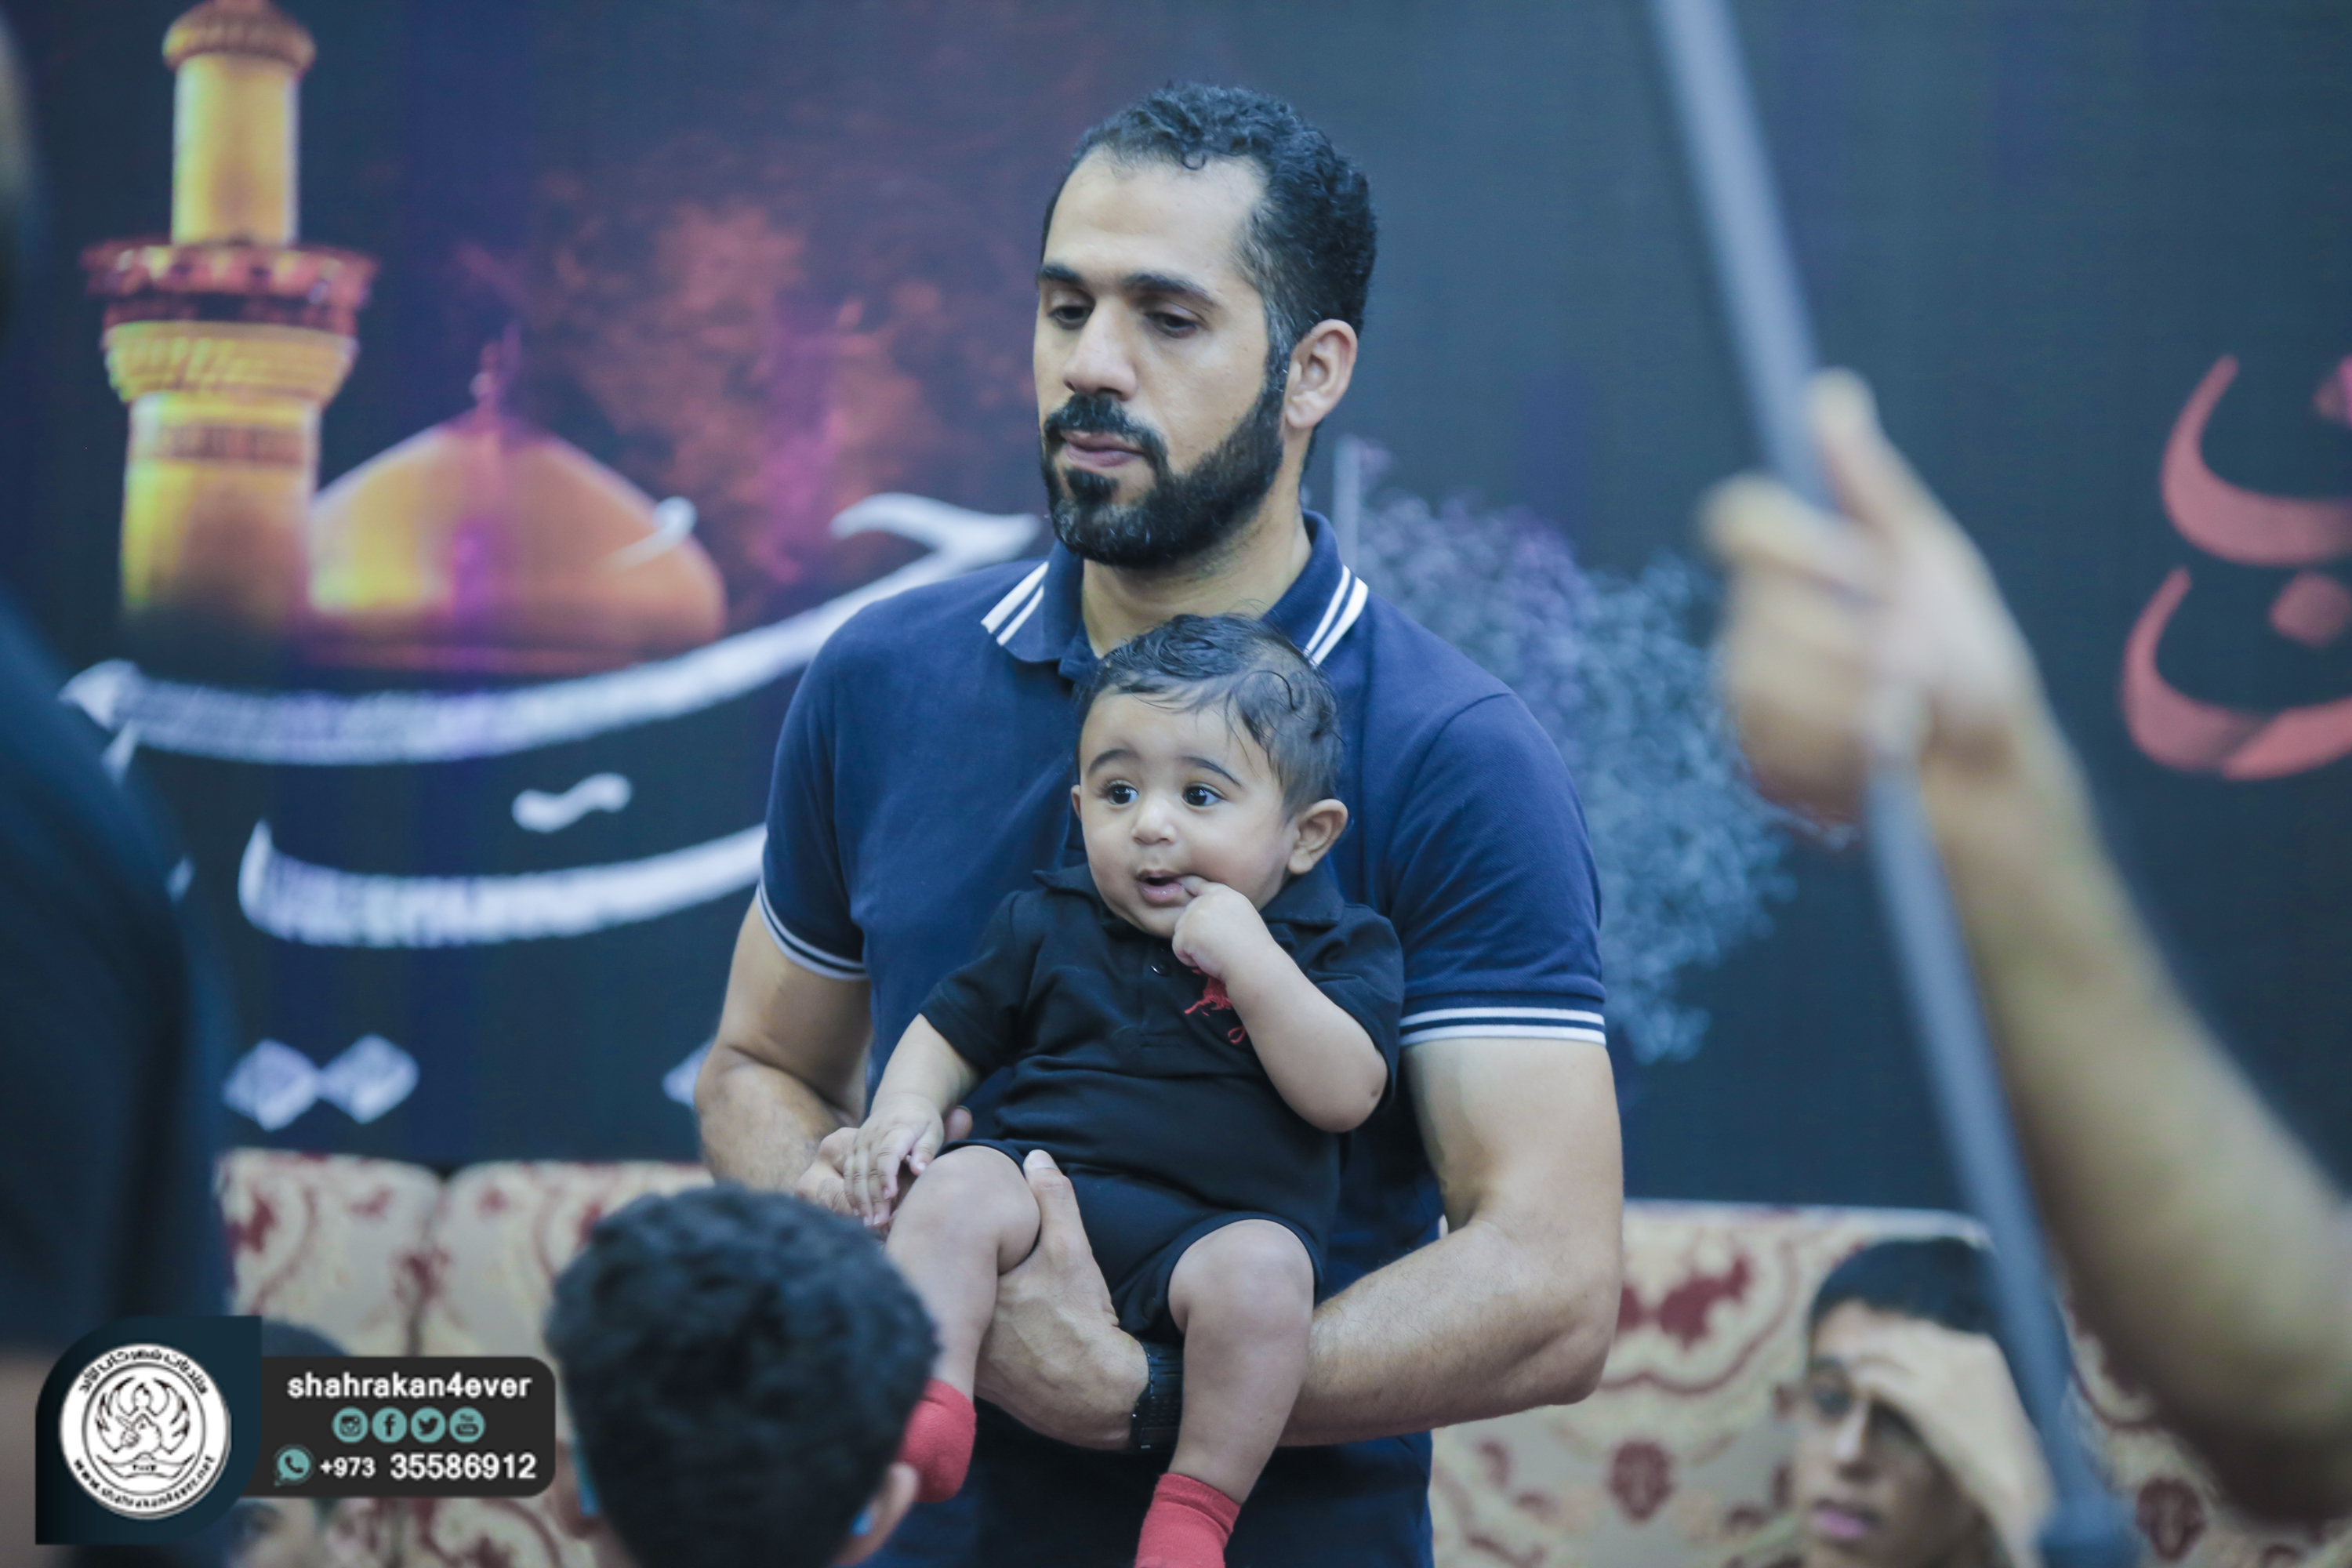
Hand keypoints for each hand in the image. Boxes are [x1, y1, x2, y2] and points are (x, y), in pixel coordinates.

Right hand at [844, 1094, 944, 1232]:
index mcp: (896, 1129)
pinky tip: (858, 1212)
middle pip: (869, 1169)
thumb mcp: (933, 1131)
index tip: (891, 1197)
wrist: (902, 1101)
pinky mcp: (853, 1148)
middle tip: (879, 1223)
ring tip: (869, 1223)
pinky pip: (848, 1172)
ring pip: (855, 1173)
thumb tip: (919, 1170)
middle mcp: (873, 1135)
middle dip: (872, 1197)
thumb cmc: (923, 1121)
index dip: (886, 1176)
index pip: (887, 1154)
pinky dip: (851, 1193)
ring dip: (860, 1199)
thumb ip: (926, 1150)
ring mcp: (860, 1141)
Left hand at [973, 1150, 1146, 1449]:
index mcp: (971, 1294)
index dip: (948, 1236)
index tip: (946, 1218)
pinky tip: (986, 1323)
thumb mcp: (1072, 1252)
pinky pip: (961, 1347)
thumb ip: (1054, 1200)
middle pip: (943, 1290)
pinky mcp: (975, 1383)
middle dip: (948, 1271)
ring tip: (968, 1282)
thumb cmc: (1082, 1322)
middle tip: (958, 1249)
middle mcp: (957, 1330)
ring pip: (950, 1320)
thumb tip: (1036, 1158)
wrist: (1099, 1394)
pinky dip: (967, 1332)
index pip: (944, 1256)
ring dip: (955, 1303)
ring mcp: (963, 1359)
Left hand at [1169, 878, 1273, 980]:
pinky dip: (1189, 959)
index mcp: (1224, 894)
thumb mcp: (1243, 914)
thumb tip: (1204, 915)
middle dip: (1195, 931)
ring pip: (1181, 931)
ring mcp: (1195, 914)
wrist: (1252, 963)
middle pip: (1187, 913)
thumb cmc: (1252, 947)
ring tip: (1215, 952)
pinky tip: (1208, 959)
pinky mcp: (1186, 932)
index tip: (1177, 882)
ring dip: (1192, 946)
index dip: (1186, 883)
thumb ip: (1222, 908)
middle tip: (1218, 944)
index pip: (1199, 884)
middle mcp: (1207, 900)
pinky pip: (1178, 948)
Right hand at [1705, 370, 2044, 822]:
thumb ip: (1873, 489)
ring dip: (1851, 701)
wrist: (1993, 784)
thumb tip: (1828, 394)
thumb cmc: (1972, 671)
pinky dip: (1843, 752)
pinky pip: (1772, 748)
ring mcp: (1751, 702)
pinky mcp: (1757, 768)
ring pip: (1758, 683)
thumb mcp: (1934, 568)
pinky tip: (1882, 761)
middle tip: (1915, 662)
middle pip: (1755, 612)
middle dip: (1852, 642)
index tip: (1853, 564)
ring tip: (1906, 718)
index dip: (1783, 539)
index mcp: (1796, 570)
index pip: (1740, 522)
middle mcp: (1758, 629)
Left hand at [1842, 1314, 2053, 1567]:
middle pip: (1903, 1334)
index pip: (1926, 1331)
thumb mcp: (1987, 1394)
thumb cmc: (2002, 1447)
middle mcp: (1961, 1354)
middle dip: (1876, 1343)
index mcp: (1982, 1349)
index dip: (1898, 1340)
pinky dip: (1862, 1379)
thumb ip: (1958, 1373)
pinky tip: (1856, 1388)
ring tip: (1852, 1368)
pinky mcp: (1925, 1400)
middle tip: (1855, 1354)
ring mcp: (1943, 1375)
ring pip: (1886, 1348)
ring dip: (1865, 1356)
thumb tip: (1916, 1366)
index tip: (1880, 1348)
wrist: (2015, 1479)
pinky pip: (1878, 1377)